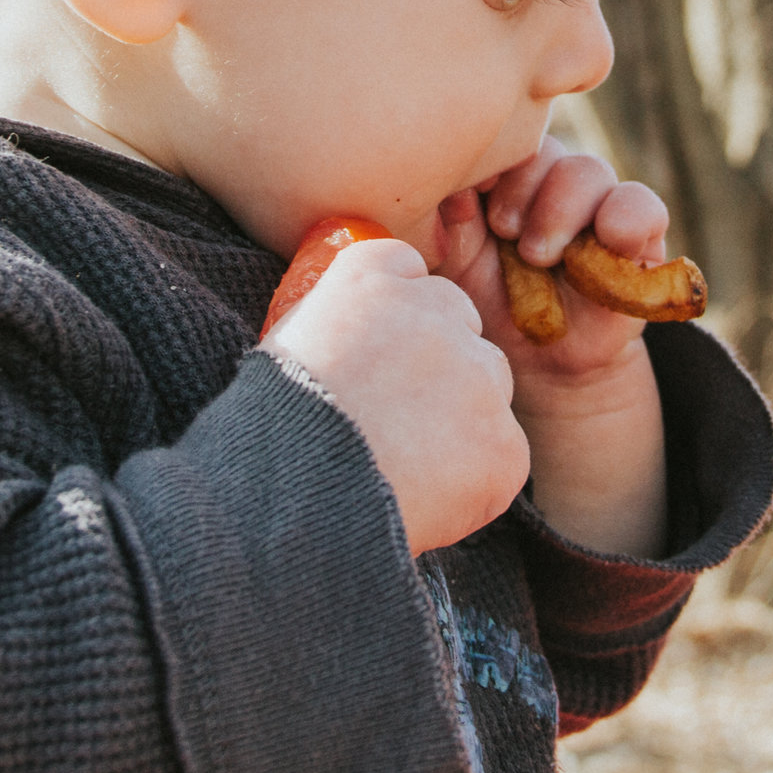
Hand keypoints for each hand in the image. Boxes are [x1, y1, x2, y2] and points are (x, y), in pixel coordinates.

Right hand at [261, 238, 528, 554]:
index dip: (400, 314)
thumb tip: (354, 336)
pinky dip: (474, 482)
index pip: (408, 270)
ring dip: (462, 418)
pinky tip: (425, 502)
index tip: (384, 350)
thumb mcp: (285, 347)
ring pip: (489, 387)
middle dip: (440, 362)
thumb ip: (333, 323)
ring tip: (405, 467)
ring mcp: (478, 374)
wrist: (290, 502)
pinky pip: (501, 456)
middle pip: (461, 323)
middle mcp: (436, 308)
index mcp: (371, 276)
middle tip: (399, 416)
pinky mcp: (503, 440)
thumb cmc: (269, 431)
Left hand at [439, 138, 668, 395]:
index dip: (492, 162)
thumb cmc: (494, 302)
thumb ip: (452, 225)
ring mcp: (600, 204)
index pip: (505, 142)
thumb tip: (456, 190)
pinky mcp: (641, 235)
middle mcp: (555, 181)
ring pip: (590, 170)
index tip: (475, 194)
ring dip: (561, 209)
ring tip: (539, 256)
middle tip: (505, 231)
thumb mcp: (459, 267)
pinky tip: (605, 242)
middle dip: (522, 188)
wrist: (543, 359)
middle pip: (547, 150)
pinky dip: (625, 218)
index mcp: (509, 178)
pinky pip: (644, 205)